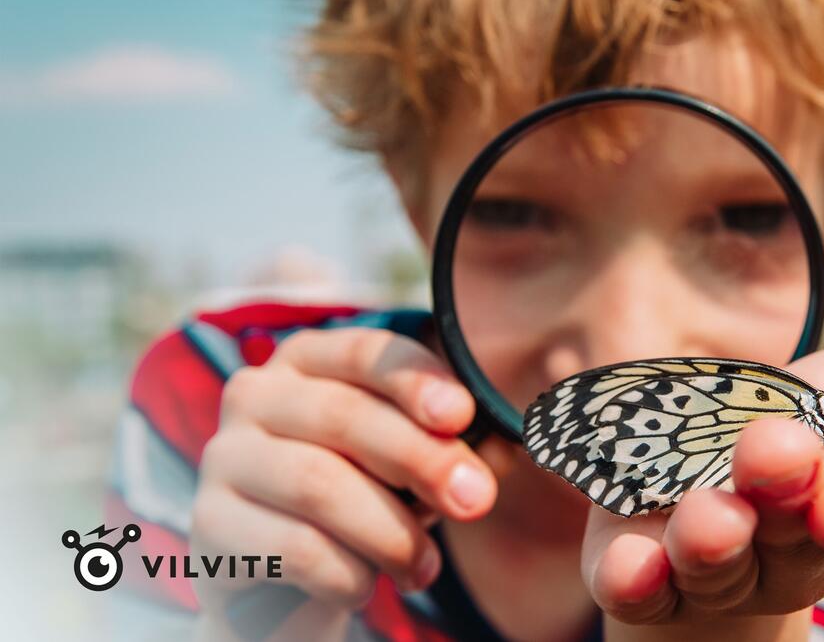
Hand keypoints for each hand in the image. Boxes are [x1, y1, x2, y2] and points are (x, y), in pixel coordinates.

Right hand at [190, 328, 491, 632]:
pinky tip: (363, 585)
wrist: (287, 584)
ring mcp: (223, 457)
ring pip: (319, 484)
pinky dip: (346, 573)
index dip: (415, 379)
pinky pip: (292, 547)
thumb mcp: (410, 466)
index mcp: (309, 361)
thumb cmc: (362, 502)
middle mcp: (255, 395)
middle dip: (421, 460)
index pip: (365, 353)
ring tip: (424, 568)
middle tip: (475, 501)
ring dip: (390, 532)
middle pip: (346, 417)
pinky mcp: (208, 525)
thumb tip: (501, 451)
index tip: (462, 415)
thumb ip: (449, 447)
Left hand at [581, 295, 823, 635]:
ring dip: (713, 537)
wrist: (707, 489)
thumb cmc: (811, 430)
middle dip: (786, 493)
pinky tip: (629, 565)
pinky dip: (634, 574)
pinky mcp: (640, 565)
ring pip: (717, 559)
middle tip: (776, 454)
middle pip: (791, 526)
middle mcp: (788, 540)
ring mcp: (714, 560)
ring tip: (707, 515)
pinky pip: (637, 581)